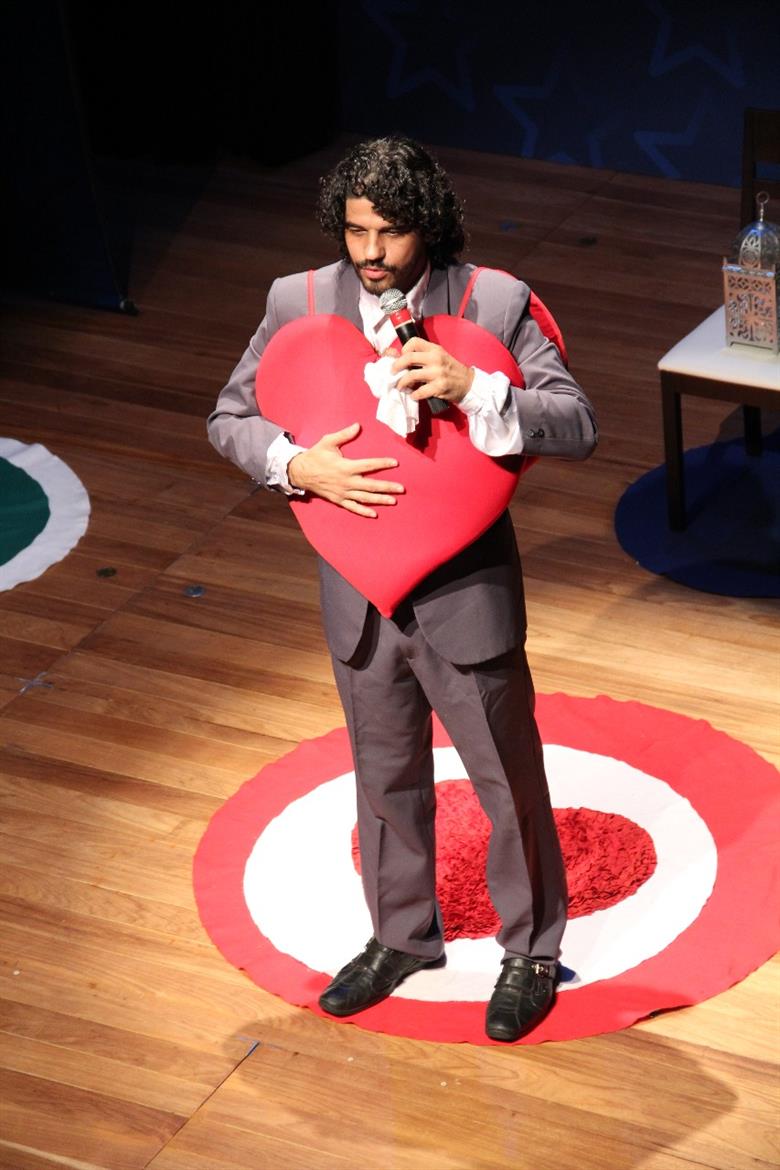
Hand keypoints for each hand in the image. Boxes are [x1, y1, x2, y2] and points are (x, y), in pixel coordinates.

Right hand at [287, 423, 403, 517]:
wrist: (300, 472)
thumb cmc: (316, 455)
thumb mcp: (328, 442)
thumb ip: (344, 434)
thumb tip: (357, 425)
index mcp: (345, 467)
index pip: (368, 465)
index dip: (382, 463)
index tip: (395, 463)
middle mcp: (346, 481)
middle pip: (370, 485)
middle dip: (387, 487)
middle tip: (401, 489)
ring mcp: (342, 492)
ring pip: (364, 498)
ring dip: (379, 500)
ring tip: (393, 501)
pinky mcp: (338, 500)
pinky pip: (352, 507)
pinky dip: (363, 511)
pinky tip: (374, 514)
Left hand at [392, 337, 474, 405]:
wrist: (468, 383)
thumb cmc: (451, 370)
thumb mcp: (439, 357)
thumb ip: (421, 356)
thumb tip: (395, 355)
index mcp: (435, 349)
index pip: (414, 342)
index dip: (403, 348)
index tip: (401, 356)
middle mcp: (436, 359)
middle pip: (408, 358)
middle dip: (396, 366)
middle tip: (393, 372)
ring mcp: (438, 373)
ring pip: (411, 375)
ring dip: (402, 382)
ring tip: (401, 386)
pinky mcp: (439, 387)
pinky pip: (420, 391)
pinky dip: (414, 394)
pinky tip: (413, 395)